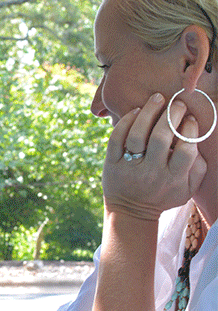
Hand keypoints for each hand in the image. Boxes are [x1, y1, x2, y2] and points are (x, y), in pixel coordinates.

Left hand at [102, 92, 206, 220]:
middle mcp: (151, 173)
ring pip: (137, 135)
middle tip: (177, 103)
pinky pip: (116, 139)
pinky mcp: (111, 164)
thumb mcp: (186, 189)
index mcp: (173, 178)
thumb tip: (198, 138)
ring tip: (157, 98)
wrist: (130, 211)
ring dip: (148, 113)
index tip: (190, 119)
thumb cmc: (163, 195)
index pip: (186, 150)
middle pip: (161, 138)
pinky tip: (135, 111)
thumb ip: (198, 167)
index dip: (190, 131)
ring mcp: (129, 168)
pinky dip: (125, 122)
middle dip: (171, 115)